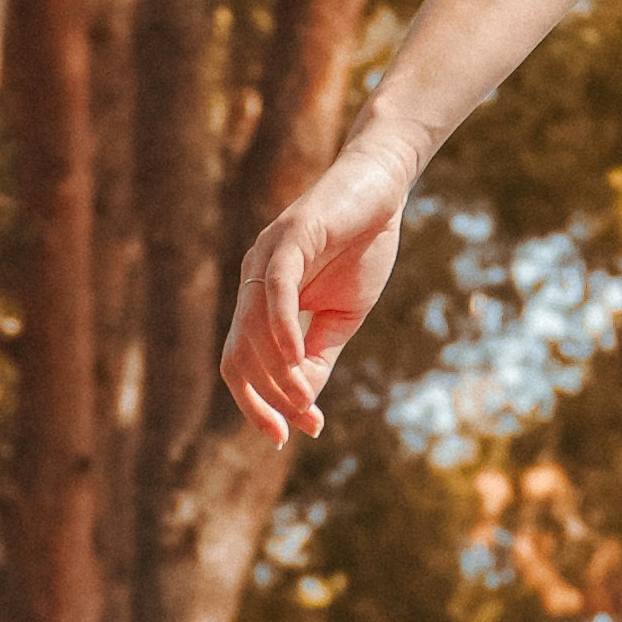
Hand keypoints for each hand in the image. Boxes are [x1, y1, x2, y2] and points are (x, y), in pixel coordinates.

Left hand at [221, 125, 420, 437]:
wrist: (383, 186)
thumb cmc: (361, 248)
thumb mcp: (342, 317)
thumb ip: (319, 356)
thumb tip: (304, 406)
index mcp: (260, 303)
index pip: (241, 364)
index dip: (258, 404)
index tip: (290, 435)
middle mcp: (252, 281)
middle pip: (237, 355)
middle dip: (261, 399)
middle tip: (297, 427)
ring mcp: (266, 257)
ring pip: (253, 330)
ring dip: (278, 373)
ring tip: (306, 401)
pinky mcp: (290, 236)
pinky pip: (275, 289)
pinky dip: (282, 328)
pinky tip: (297, 358)